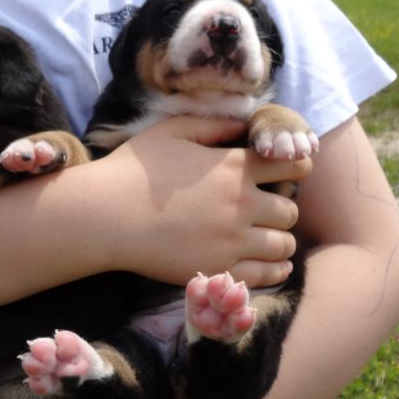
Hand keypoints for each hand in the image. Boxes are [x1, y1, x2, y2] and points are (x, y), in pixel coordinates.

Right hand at [83, 116, 311, 287]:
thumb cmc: (132, 170)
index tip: (285, 174)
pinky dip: (274, 269)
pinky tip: (266, 262)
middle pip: (291, 211)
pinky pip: (267, 275)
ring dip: (279, 240)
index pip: (292, 166)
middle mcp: (241, 205)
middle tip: (265, 210)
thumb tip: (244, 123)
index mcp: (233, 168)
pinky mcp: (218, 269)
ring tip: (264, 238)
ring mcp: (232, 241)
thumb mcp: (170, 132)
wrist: (103, 216)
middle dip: (282, 208)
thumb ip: (213, 125)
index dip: (295, 168)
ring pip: (285, 245)